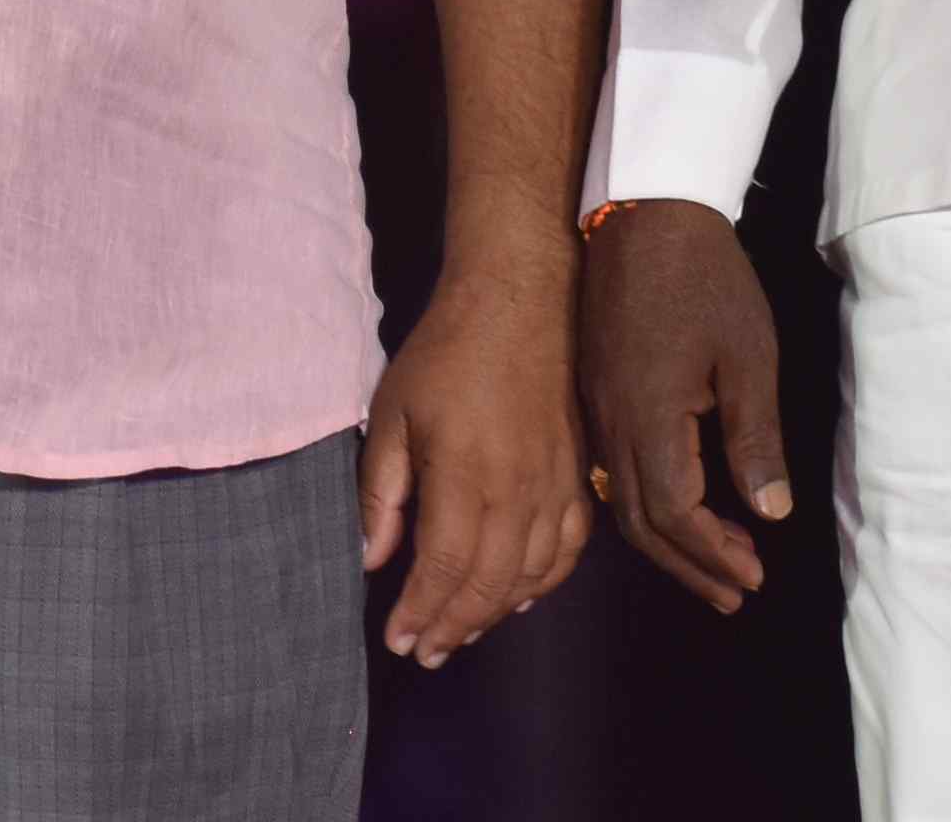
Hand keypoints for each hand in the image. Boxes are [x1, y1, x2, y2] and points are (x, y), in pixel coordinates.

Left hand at [361, 233, 590, 665]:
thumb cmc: (445, 351)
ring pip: (531, 575)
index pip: (445, 568)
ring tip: (460, 631)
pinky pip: (569, 547)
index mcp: (467, 475)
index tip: (398, 640)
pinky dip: (545, 582)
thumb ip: (380, 491)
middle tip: (425, 651)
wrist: (519, 298)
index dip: (421, 612)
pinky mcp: (577, 473)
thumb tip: (372, 558)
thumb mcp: (393, 413)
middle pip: (490, 584)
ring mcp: (555, 484)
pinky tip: (519, 597)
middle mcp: (518, 490)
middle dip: (453, 626)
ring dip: (494, 613)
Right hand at [578, 199, 794, 611]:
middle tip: (736, 593)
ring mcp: (597, 410)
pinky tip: (678, 510)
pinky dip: (647, 507)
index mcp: (649, 418)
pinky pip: (613, 473)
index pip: (676, 514)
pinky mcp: (594, 393)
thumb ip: (755, 439)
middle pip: (642, 523)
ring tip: (716, 564)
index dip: (714, 554)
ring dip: (669, 543)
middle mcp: (612, 425)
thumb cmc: (706, 278)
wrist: (644, 210)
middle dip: (690, 566)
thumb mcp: (748, 355)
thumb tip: (771, 513)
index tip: (755, 576)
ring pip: (622, 502)